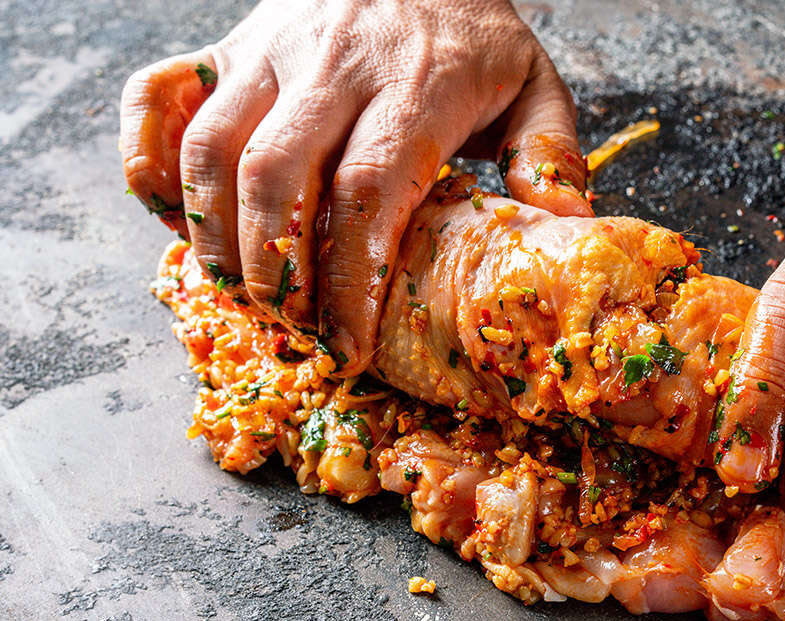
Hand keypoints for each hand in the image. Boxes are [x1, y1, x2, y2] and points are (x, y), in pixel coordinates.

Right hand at [120, 0, 589, 373]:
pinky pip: (156, 97)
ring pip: (213, 150)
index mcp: (416, 84)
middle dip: (278, 273)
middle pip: (280, 179)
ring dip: (216, 236)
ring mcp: (269, 51)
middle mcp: (334, 65)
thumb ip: (548, 155)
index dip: (351, 276)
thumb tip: (562, 230)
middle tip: (296, 328)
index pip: (369, 188)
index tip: (350, 342)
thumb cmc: (471, 38)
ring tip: (244, 293)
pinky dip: (147, 160)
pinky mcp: (225, 46)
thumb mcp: (533, 86)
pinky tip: (171, 216)